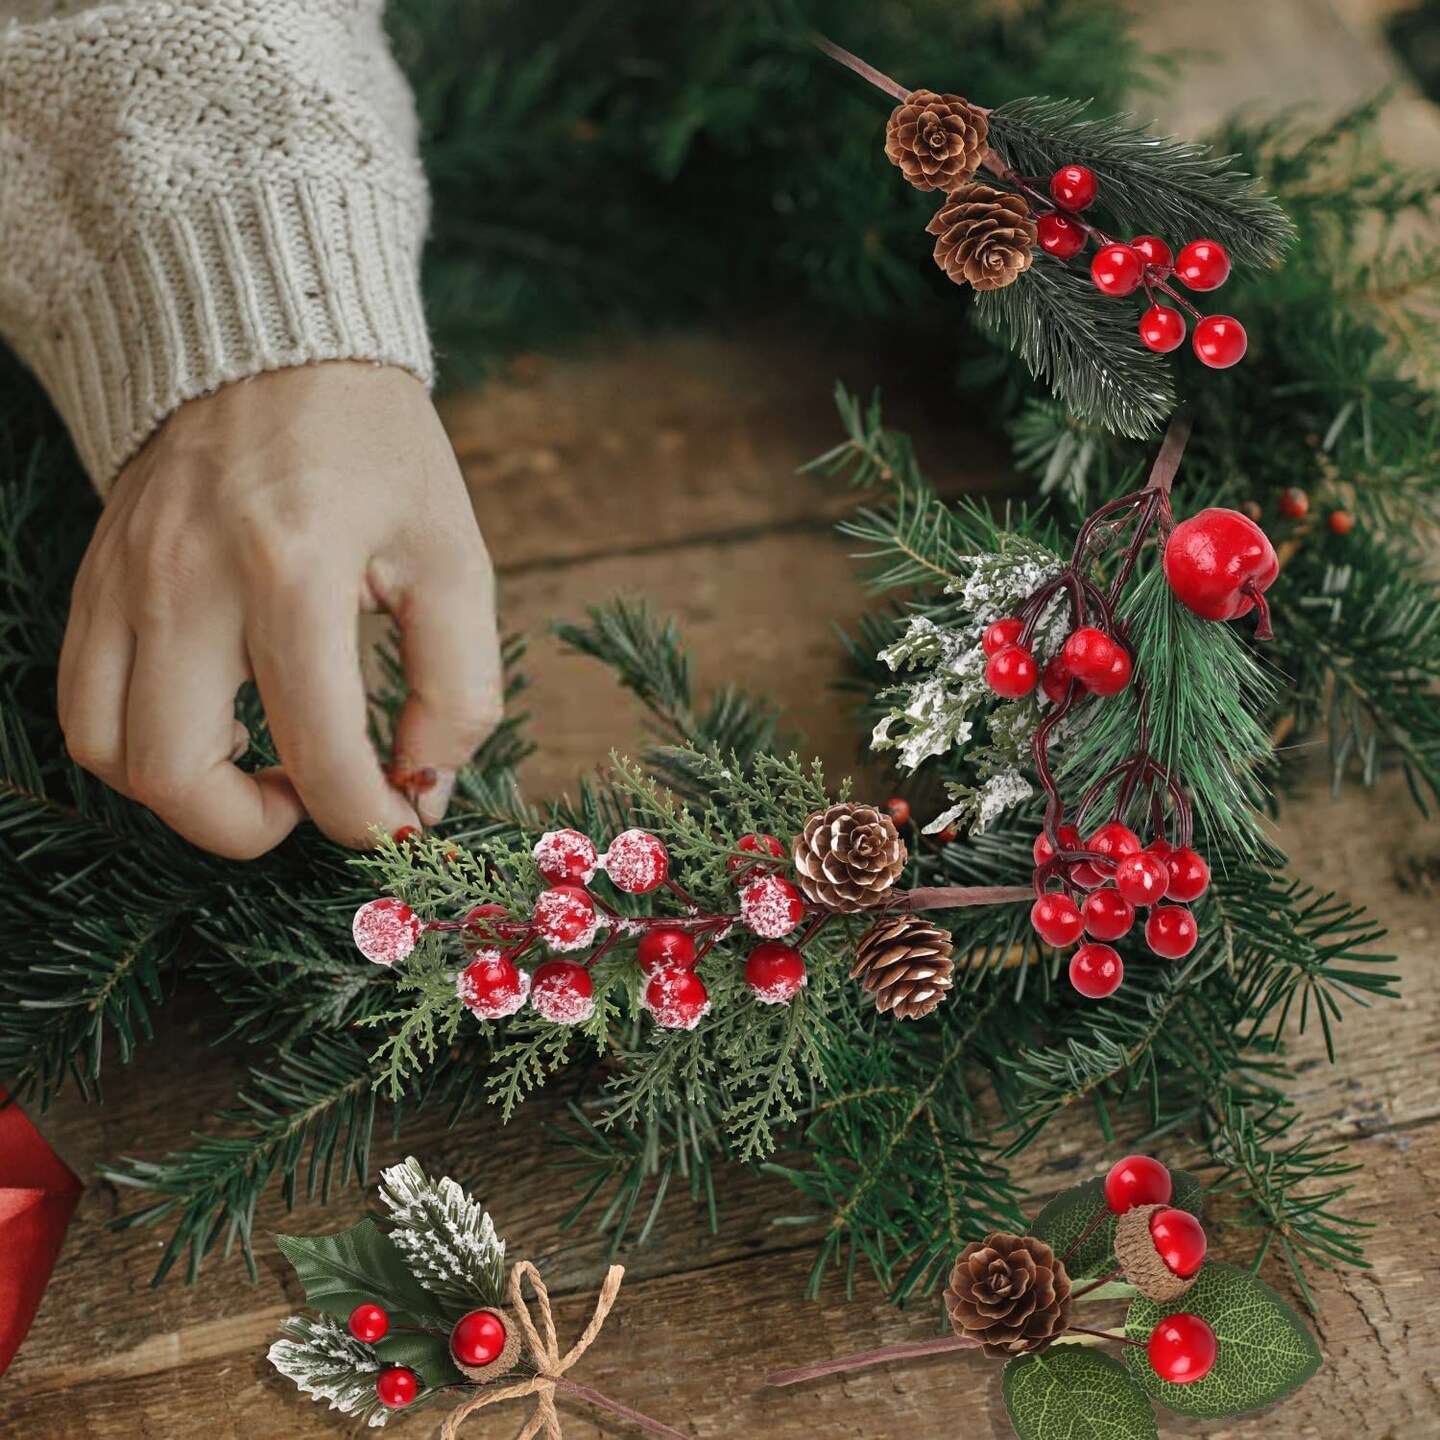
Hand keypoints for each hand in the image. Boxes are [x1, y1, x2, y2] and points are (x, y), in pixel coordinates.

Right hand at [58, 363, 500, 857]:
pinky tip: (213, 722)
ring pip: (107, 750)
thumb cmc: (380, 454)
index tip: (398, 822)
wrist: (276, 344)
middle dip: (253, 829)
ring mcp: (124, 580)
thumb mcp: (455, 559)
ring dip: (185, 794)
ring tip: (264, 765)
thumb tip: (424, 786)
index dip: (367, 818)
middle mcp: (188, 581)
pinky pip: (82, 700)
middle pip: (174, 775)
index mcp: (295, 569)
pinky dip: (139, 744)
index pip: (318, 749)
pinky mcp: (95, 578)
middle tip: (315, 802)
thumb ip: (457, 686)